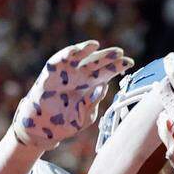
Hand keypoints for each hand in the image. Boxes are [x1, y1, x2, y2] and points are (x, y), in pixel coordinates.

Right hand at [11, 41, 132, 152]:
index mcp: (90, 86)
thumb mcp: (86, 115)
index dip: (117, 67)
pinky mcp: (52, 72)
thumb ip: (94, 102)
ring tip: (98, 45)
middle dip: (108, 57)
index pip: (107, 73)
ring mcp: (67, 73)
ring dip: (89, 51)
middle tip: (120, 52)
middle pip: (97, 63)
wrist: (43, 128)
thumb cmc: (66, 122)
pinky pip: (61, 59)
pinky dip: (70, 53)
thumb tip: (103, 86)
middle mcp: (80, 77)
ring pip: (81, 58)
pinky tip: (79, 49)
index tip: (130, 62)